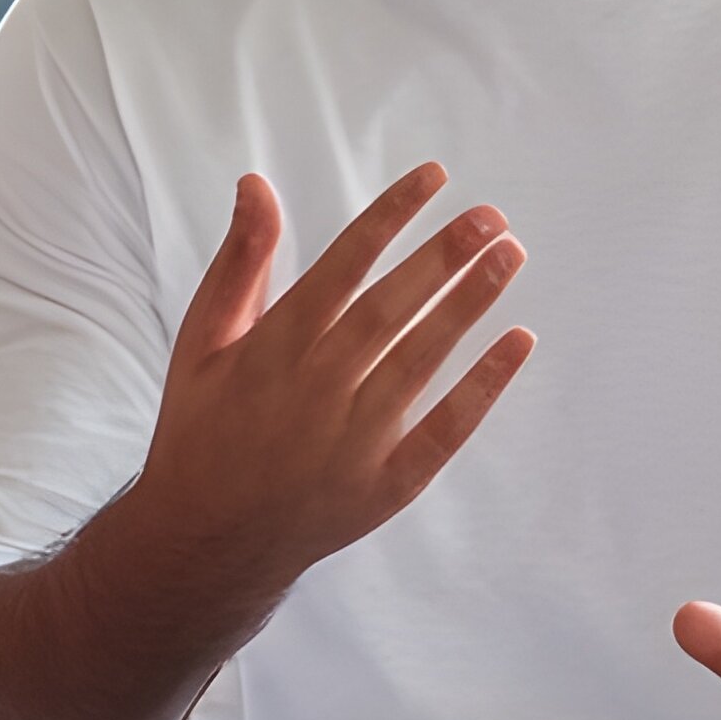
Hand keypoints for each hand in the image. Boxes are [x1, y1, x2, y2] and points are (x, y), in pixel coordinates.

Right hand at [119, 168, 536, 601]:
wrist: (205, 540)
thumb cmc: (203, 427)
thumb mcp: (202, 341)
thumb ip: (239, 262)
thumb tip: (257, 183)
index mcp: (270, 350)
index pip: (342, 266)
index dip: (390, 218)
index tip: (434, 179)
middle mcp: (314, 392)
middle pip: (390, 310)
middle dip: (443, 257)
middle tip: (491, 216)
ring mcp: (352, 443)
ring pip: (422, 360)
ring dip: (469, 305)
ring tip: (510, 255)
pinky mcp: (383, 487)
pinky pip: (444, 431)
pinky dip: (483, 387)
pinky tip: (518, 341)